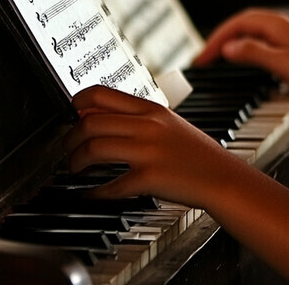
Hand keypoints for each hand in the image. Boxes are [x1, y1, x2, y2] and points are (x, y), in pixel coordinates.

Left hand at [63, 86, 221, 206]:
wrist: (220, 176)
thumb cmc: (194, 152)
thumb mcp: (167, 123)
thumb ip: (136, 118)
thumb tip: (96, 116)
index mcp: (151, 108)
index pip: (101, 94)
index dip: (76, 102)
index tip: (69, 114)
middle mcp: (148, 125)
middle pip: (91, 122)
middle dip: (70, 138)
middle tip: (68, 148)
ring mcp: (148, 151)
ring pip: (94, 148)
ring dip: (75, 162)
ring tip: (75, 168)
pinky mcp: (148, 177)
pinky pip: (109, 185)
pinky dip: (93, 193)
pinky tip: (90, 195)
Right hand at [193, 9, 288, 103]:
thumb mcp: (281, 63)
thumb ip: (252, 53)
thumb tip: (228, 47)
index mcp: (276, 26)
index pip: (237, 23)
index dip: (216, 38)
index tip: (201, 58)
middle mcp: (284, 28)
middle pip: (246, 25)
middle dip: (224, 38)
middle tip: (206, 57)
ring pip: (257, 35)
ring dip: (237, 44)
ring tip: (223, 59)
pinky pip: (267, 46)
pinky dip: (252, 52)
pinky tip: (253, 65)